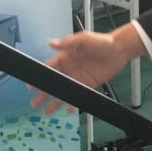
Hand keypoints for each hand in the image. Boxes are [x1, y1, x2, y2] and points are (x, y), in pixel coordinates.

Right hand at [29, 25, 145, 112]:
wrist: (120, 49)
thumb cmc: (102, 41)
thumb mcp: (84, 39)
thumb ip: (68, 42)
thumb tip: (51, 43)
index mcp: (66, 56)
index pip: (49, 68)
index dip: (40, 76)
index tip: (31, 86)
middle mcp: (70, 68)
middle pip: (54, 82)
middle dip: (44, 93)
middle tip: (35, 103)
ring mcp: (79, 77)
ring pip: (64, 91)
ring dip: (56, 101)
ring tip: (47, 112)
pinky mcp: (89, 84)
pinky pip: (78, 94)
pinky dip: (73, 102)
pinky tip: (68, 109)